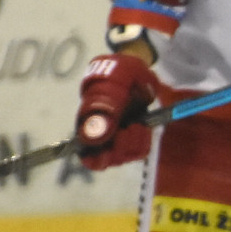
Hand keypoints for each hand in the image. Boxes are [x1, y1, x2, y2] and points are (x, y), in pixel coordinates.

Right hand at [75, 53, 156, 170]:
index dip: (99, 158)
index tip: (113, 145)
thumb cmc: (117, 76)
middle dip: (122, 147)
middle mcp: (100, 136)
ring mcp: (116, 137)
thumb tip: (93, 138)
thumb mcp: (113, 89)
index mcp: (86, 125)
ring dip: (134, 141)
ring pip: (125, 156)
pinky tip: (142, 126)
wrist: (135, 70)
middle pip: (108, 161)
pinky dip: (143, 139)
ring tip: (136, 123)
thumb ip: (105, 113)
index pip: (88, 158)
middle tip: (130, 127)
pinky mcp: (132, 136)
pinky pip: (139, 150)